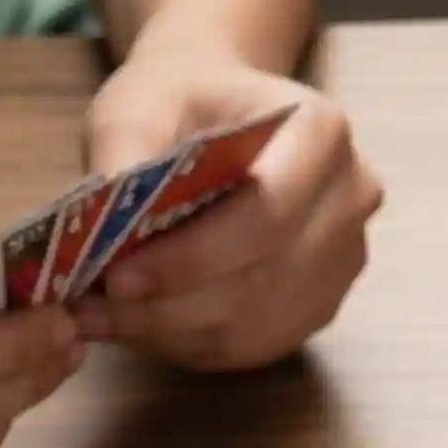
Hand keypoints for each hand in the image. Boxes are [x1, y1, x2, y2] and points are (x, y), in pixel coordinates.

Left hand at [74, 51, 381, 370]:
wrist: (223, 116)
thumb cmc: (183, 100)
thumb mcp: (138, 102)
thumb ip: (122, 155)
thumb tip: (104, 233)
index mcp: (321, 132)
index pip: (267, 213)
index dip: (193, 257)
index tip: (117, 276)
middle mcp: (350, 198)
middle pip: (267, 279)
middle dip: (175, 306)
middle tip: (97, 312)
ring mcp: (346, 257)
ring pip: (263, 324)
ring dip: (178, 334)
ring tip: (107, 323)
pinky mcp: (324, 301)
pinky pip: (262, 344)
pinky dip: (196, 346)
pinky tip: (144, 329)